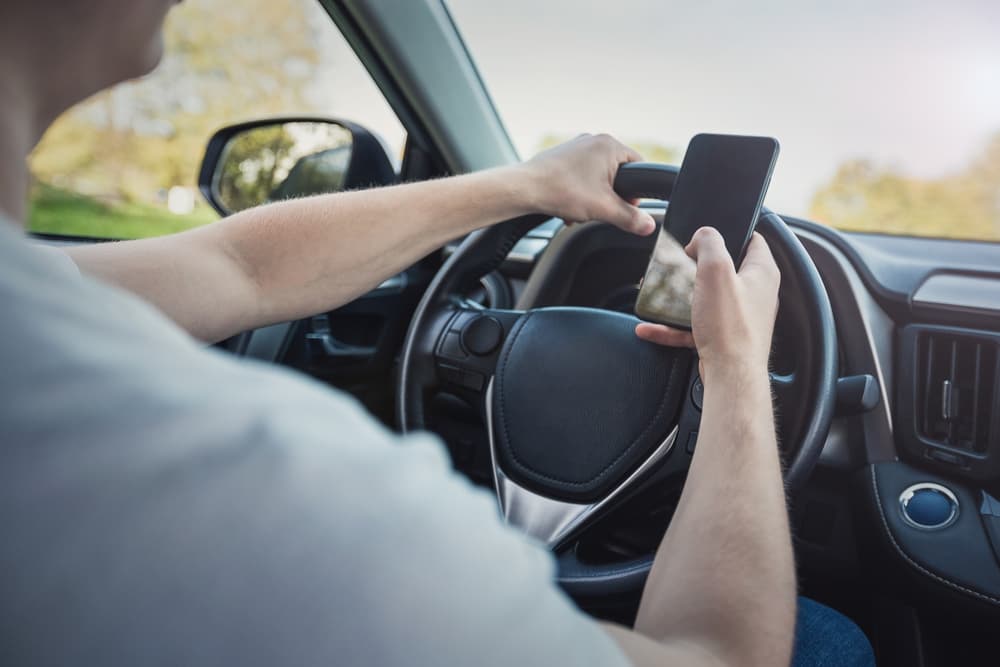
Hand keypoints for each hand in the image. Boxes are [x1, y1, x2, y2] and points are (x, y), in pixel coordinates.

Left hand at [519, 134, 655, 235]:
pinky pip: (581, 177)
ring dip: (592, 198)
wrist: (524, 189)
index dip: (636, 191)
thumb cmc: (561, 190)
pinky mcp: (562, 157)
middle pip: (617, 175)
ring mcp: (576, 147)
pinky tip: (568, 207)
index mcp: (609, 145)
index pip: (639, 167)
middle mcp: (593, 141)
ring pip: (597, 178)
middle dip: (609, 197)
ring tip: (579, 209)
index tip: (626, 207)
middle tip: (599, 210)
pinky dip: (578, 193)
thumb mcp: (604, 209)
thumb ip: (630, 218)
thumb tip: (648, 225)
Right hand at [635, 228, 779, 381]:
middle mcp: (755, 293)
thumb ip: (709, 243)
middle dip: (695, 267)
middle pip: (723, 269)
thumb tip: (703, 236)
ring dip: (680, 298)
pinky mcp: (724, 335)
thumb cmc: (730, 327)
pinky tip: (652, 327)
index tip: (706, 235)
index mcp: (761, 272)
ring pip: (706, 298)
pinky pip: (695, 325)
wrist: (730, 376)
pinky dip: (673, 326)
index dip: (729, 232)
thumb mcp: (716, 271)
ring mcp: (739, 316)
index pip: (752, 239)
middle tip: (678, 265)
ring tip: (660, 296)